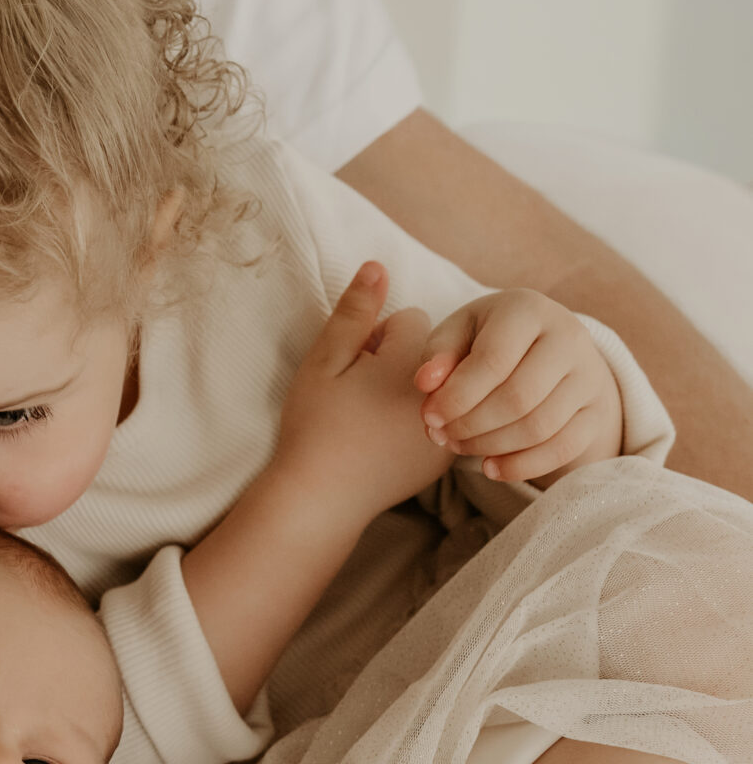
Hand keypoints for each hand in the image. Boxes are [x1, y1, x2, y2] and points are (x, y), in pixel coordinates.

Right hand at [273, 263, 443, 521]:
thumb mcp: (324, 361)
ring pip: (441, 386)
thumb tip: (378, 264)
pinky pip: (445, 421)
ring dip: (414, 391)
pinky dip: (420, 424)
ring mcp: (448, 430)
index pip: (412, 320)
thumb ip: (355, 312)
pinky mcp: (444, 461)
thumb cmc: (315, 426)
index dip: (376, 338)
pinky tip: (387, 441)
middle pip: (432, 352)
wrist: (320, 498)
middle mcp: (443, 394)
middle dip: (402, 361)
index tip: (355, 368)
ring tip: (375, 416)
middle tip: (363, 392)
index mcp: (413, 363)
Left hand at [414, 289, 622, 482]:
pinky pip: (564, 448)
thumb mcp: (461, 333)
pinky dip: (523, 466)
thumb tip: (425, 383)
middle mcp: (569, 337)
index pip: (493, 360)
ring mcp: (590, 375)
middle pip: (518, 398)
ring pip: (539, 427)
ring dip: (491, 446)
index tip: (428, 416)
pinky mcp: (597, 411)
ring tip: (458, 446)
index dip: (457, 395)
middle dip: (471, 425)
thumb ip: (438, 353)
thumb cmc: (491, 338)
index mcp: (529, 309)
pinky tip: (490, 468)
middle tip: (441, 436)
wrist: (550, 348)